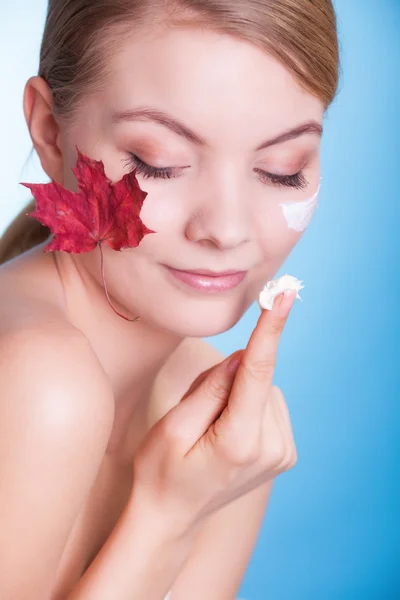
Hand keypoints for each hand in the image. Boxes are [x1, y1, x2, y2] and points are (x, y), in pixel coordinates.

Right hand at [132, 290, 297, 535]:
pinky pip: (268, 404)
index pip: (259, 372)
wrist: (172, 517)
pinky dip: (248, 406)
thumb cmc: (161, 471)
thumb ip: (212, 387)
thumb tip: (243, 356)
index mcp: (240, 441)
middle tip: (196, 412)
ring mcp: (282, 453)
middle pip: (256, 379)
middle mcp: (272, 448)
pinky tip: (226, 430)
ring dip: (237, 394)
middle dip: (228, 380)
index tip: (286, 295)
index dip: (271, 329)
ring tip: (209, 426)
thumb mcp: (172, 426)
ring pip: (264, 389)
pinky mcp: (285, 452)